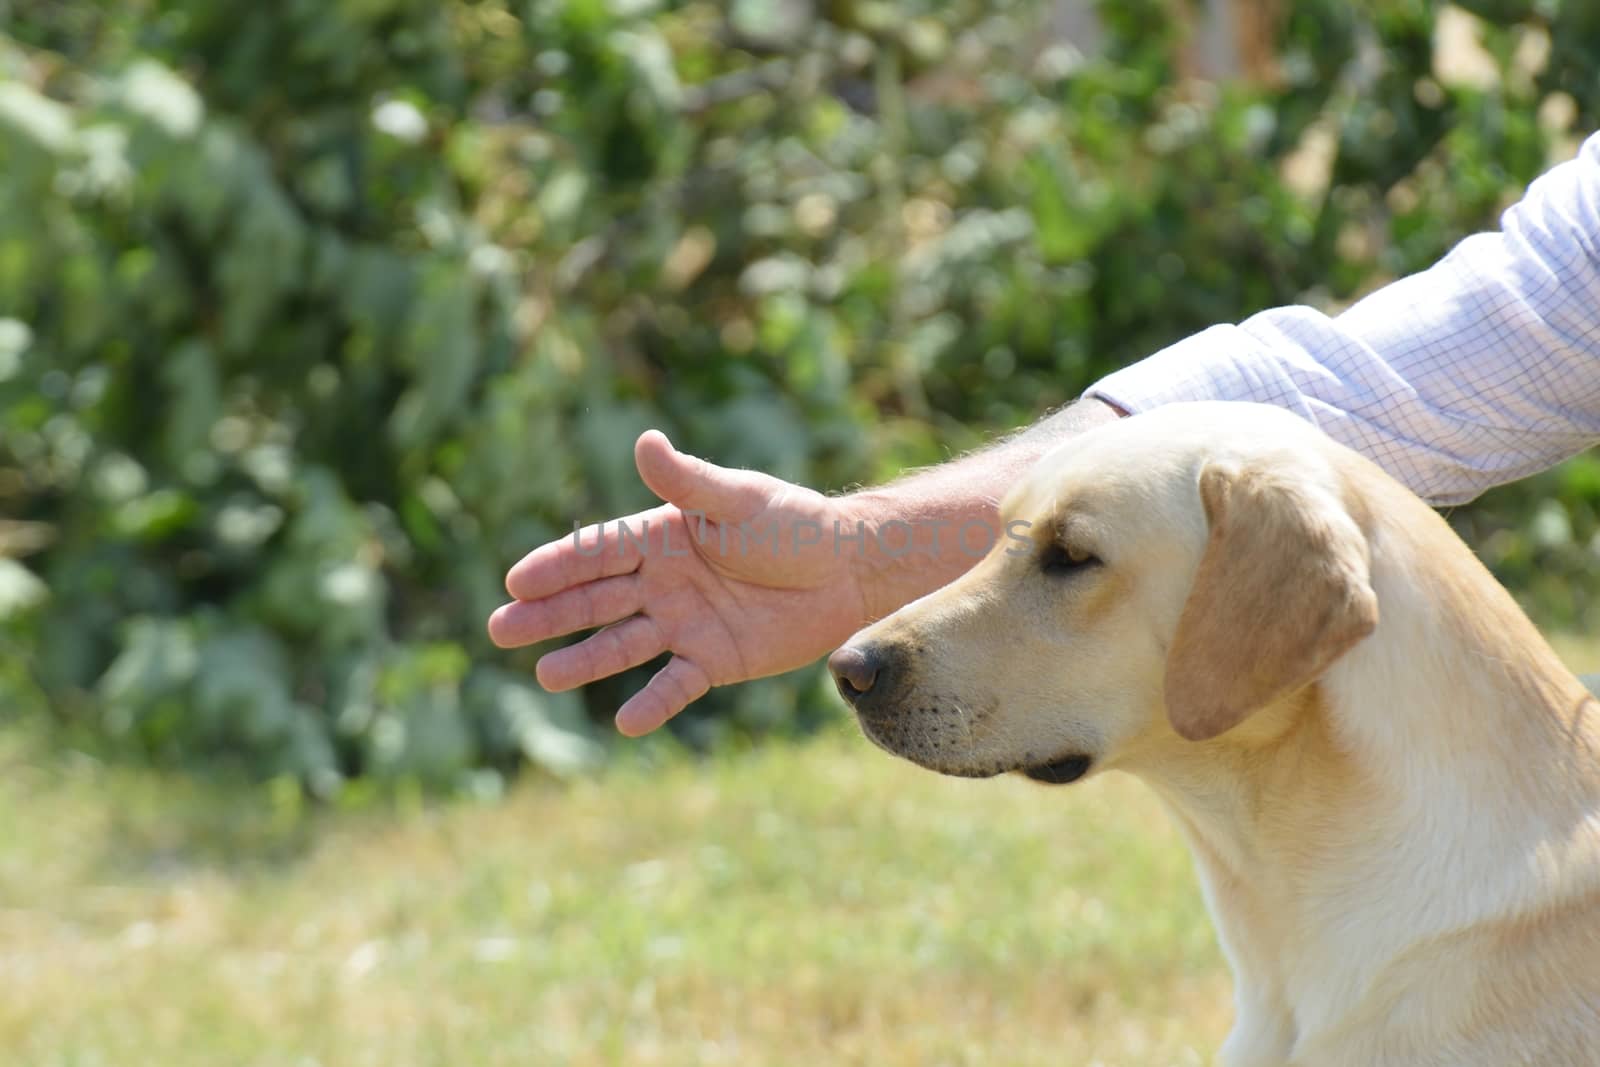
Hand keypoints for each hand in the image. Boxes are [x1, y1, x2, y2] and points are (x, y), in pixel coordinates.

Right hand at [488, 431, 872, 735]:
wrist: (847, 569)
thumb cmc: (793, 523)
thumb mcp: (738, 499)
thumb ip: (689, 481)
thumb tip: (645, 441)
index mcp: (660, 537)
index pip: (596, 553)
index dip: (556, 567)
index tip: (515, 581)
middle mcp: (663, 582)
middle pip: (595, 600)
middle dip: (549, 615)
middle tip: (501, 630)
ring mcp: (684, 624)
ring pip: (622, 644)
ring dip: (585, 660)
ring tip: (545, 676)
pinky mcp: (714, 661)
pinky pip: (675, 685)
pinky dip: (652, 704)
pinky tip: (624, 722)